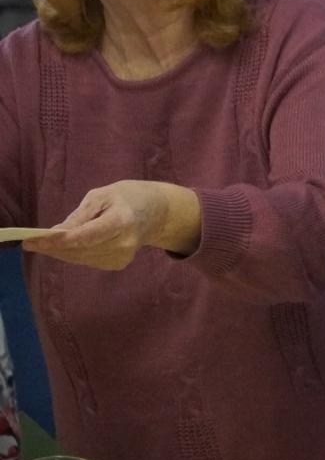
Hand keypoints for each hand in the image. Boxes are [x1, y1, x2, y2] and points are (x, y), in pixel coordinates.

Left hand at [25, 180, 197, 270]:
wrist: (158, 212)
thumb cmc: (128, 197)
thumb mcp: (103, 195)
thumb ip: (80, 215)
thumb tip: (57, 233)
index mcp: (122, 221)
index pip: (86, 236)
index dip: (58, 241)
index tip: (33, 240)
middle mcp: (124, 243)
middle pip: (80, 250)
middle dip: (53, 247)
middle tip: (31, 242)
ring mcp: (123, 256)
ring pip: (81, 258)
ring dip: (61, 252)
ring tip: (44, 243)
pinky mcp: (120, 264)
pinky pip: (88, 261)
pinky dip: (75, 254)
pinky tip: (69, 246)